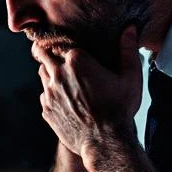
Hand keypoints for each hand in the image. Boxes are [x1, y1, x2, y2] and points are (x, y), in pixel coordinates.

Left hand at [35, 26, 143, 156]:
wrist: (105, 142)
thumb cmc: (120, 109)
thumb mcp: (130, 77)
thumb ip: (128, 50)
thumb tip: (130, 29)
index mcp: (77, 60)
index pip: (58, 41)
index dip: (60, 41)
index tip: (64, 43)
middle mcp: (58, 74)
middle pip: (41, 54)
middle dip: (45, 51)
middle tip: (54, 52)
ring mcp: (49, 93)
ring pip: (42, 74)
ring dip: (50, 72)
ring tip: (63, 77)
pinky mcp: (46, 110)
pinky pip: (44, 95)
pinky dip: (51, 94)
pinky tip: (65, 98)